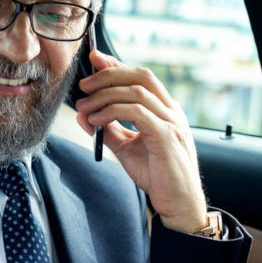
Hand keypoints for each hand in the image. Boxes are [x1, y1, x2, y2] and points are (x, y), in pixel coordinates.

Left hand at [73, 50, 208, 233]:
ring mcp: (171, 121)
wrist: (178, 202)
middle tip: (83, 86)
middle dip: (108, 75)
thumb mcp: (127, 148)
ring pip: (137, 92)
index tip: (93, 60)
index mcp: (164, 109)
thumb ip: (108, 130)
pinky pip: (137, 113)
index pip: (140, 76)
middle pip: (140, 76)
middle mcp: (171, 110)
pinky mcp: (167, 136)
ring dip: (105, 96)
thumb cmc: (157, 175)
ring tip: (84, 107)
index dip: (116, 65)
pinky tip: (96, 121)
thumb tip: (83, 115)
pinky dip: (112, 112)